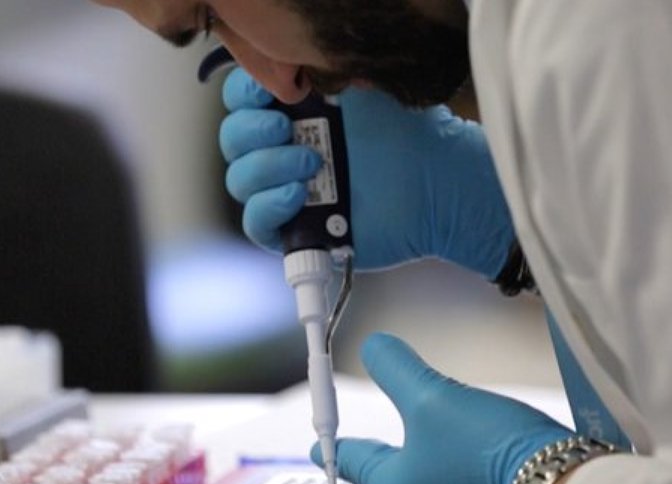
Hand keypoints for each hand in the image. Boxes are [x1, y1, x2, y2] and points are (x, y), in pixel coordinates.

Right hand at [219, 68, 514, 277]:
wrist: (438, 184)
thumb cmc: (408, 134)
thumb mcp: (364, 88)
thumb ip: (319, 73)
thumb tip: (286, 67)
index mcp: (294, 111)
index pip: (240, 100)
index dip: (243, 95)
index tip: (268, 93)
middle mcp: (283, 148)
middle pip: (232, 140)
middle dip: (254, 131)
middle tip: (288, 128)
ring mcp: (286, 189)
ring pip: (240, 179)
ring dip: (267, 167)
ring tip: (312, 163)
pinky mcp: (295, 228)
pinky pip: (255, 223)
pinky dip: (269, 207)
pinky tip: (300, 195)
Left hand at [311, 333, 571, 483]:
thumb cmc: (490, 452)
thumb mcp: (432, 397)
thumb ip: (397, 371)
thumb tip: (374, 347)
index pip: (353, 462)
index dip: (334, 446)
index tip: (320, 447)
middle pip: (390, 474)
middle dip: (381, 450)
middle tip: (366, 437)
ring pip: (426, 478)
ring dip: (423, 453)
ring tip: (426, 430)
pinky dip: (455, 464)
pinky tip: (470, 447)